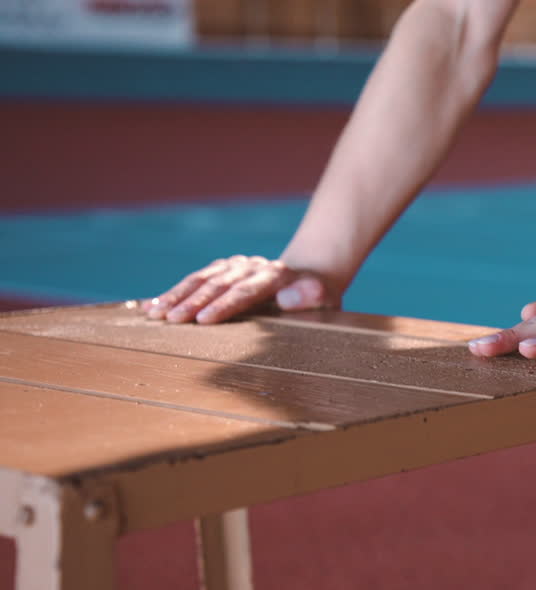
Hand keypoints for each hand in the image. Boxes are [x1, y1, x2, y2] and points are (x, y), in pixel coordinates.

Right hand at [147, 255, 339, 323]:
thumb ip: (310, 298)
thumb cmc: (318, 299)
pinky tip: (153, 305)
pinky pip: (196, 279)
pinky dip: (174, 292)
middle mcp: (252, 266)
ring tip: (155, 313)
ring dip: (177, 296)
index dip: (223, 306)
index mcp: (276, 276)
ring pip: (203, 279)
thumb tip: (289, 298)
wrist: (310, 276)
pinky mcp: (224, 268)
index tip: (203, 320)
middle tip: (170, 320)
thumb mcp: (325, 301)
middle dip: (193, 303)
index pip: (246, 291)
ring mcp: (236, 265)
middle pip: (220, 284)